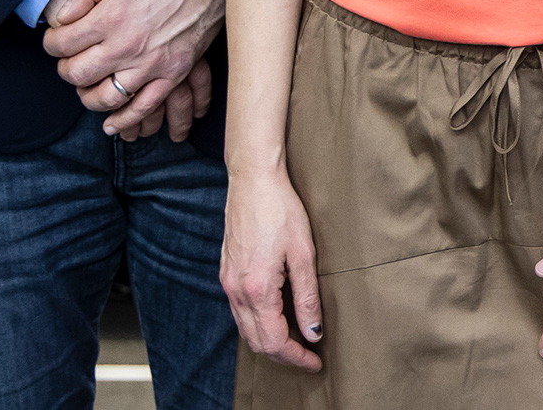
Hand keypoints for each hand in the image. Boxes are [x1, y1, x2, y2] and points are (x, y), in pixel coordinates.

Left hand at [44, 0, 225, 139]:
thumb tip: (61, 18)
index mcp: (111, 17)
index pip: (63, 43)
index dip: (51, 43)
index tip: (55, 40)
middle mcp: (126, 45)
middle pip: (78, 74)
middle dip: (66, 69)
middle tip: (69, 62)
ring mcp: (149, 65)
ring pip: (105, 98)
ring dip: (88, 98)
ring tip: (86, 87)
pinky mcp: (170, 76)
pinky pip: (143, 108)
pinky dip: (124, 121)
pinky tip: (111, 125)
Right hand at [221, 167, 324, 372]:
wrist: (253, 180)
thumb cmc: (280, 209)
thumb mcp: (303, 253)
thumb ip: (307, 297)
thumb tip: (313, 331)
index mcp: (257, 289)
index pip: (275, 341)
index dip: (297, 356)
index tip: (315, 361)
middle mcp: (236, 290)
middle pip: (257, 342)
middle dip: (283, 354)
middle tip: (309, 354)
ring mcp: (227, 282)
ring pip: (246, 329)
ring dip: (270, 340)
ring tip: (297, 337)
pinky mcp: (226, 272)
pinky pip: (239, 311)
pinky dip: (258, 322)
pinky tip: (278, 314)